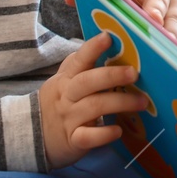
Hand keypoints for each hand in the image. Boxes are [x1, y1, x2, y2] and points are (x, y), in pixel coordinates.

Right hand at [38, 33, 152, 168]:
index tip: (108, 37)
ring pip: (94, 106)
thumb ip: (83, 65)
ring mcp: (69, 118)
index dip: (93, 48)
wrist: (33, 135)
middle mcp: (67, 95)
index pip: (79, 59)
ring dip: (121, 103)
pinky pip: (88, 137)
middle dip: (112, 75)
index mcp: (67, 78)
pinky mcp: (73, 140)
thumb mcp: (65, 81)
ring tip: (142, 102)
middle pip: (88, 82)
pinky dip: (104, 134)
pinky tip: (118, 131)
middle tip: (134, 73)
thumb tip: (113, 43)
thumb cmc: (59, 103)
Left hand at [65, 0, 176, 47]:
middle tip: (151, 20)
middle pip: (158, 0)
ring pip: (175, 20)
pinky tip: (173, 60)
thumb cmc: (136, 10)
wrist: (166, 14)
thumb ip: (94, 1)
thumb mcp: (120, 3)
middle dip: (154, 9)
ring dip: (170, 31)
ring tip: (165, 42)